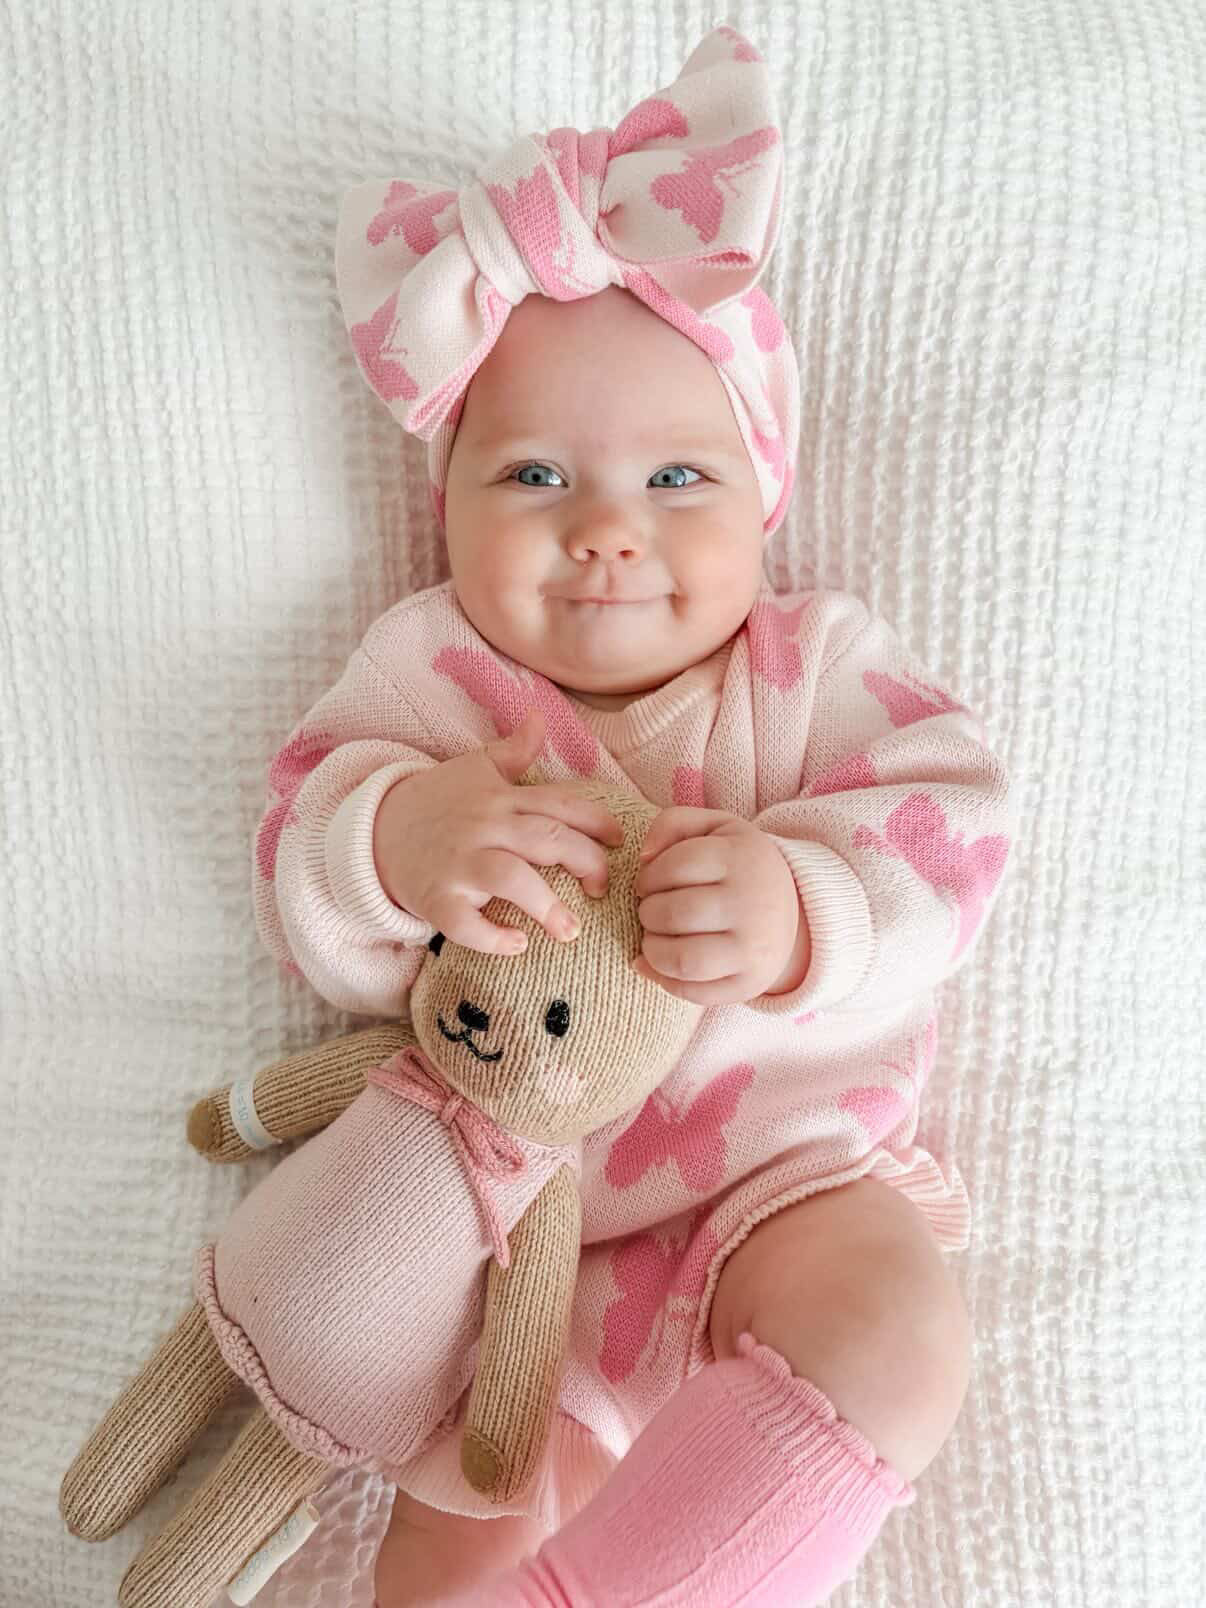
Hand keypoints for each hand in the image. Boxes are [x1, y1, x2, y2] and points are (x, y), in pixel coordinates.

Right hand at [373, 706, 624, 953]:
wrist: (373, 831)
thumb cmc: (434, 802)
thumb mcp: (472, 770)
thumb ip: (513, 749)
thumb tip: (539, 715)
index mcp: (499, 799)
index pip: (558, 804)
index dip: (595, 821)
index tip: (618, 839)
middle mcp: (483, 827)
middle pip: (545, 839)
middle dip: (584, 862)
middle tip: (603, 888)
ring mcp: (458, 863)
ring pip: (510, 877)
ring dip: (546, 906)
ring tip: (571, 931)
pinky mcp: (435, 898)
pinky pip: (465, 922)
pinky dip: (492, 937)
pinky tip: (517, 945)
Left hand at [630, 808, 809, 1005]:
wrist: (793, 911)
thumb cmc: (738, 866)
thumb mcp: (715, 829)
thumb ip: (674, 823)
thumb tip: (643, 858)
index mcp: (744, 858)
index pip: (674, 867)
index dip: (648, 877)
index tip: (647, 883)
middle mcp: (754, 904)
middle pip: (674, 914)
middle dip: (648, 913)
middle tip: (652, 911)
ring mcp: (754, 949)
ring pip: (683, 959)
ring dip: (652, 950)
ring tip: (654, 938)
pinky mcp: (749, 984)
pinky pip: (694, 993)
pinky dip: (665, 981)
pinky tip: (660, 963)